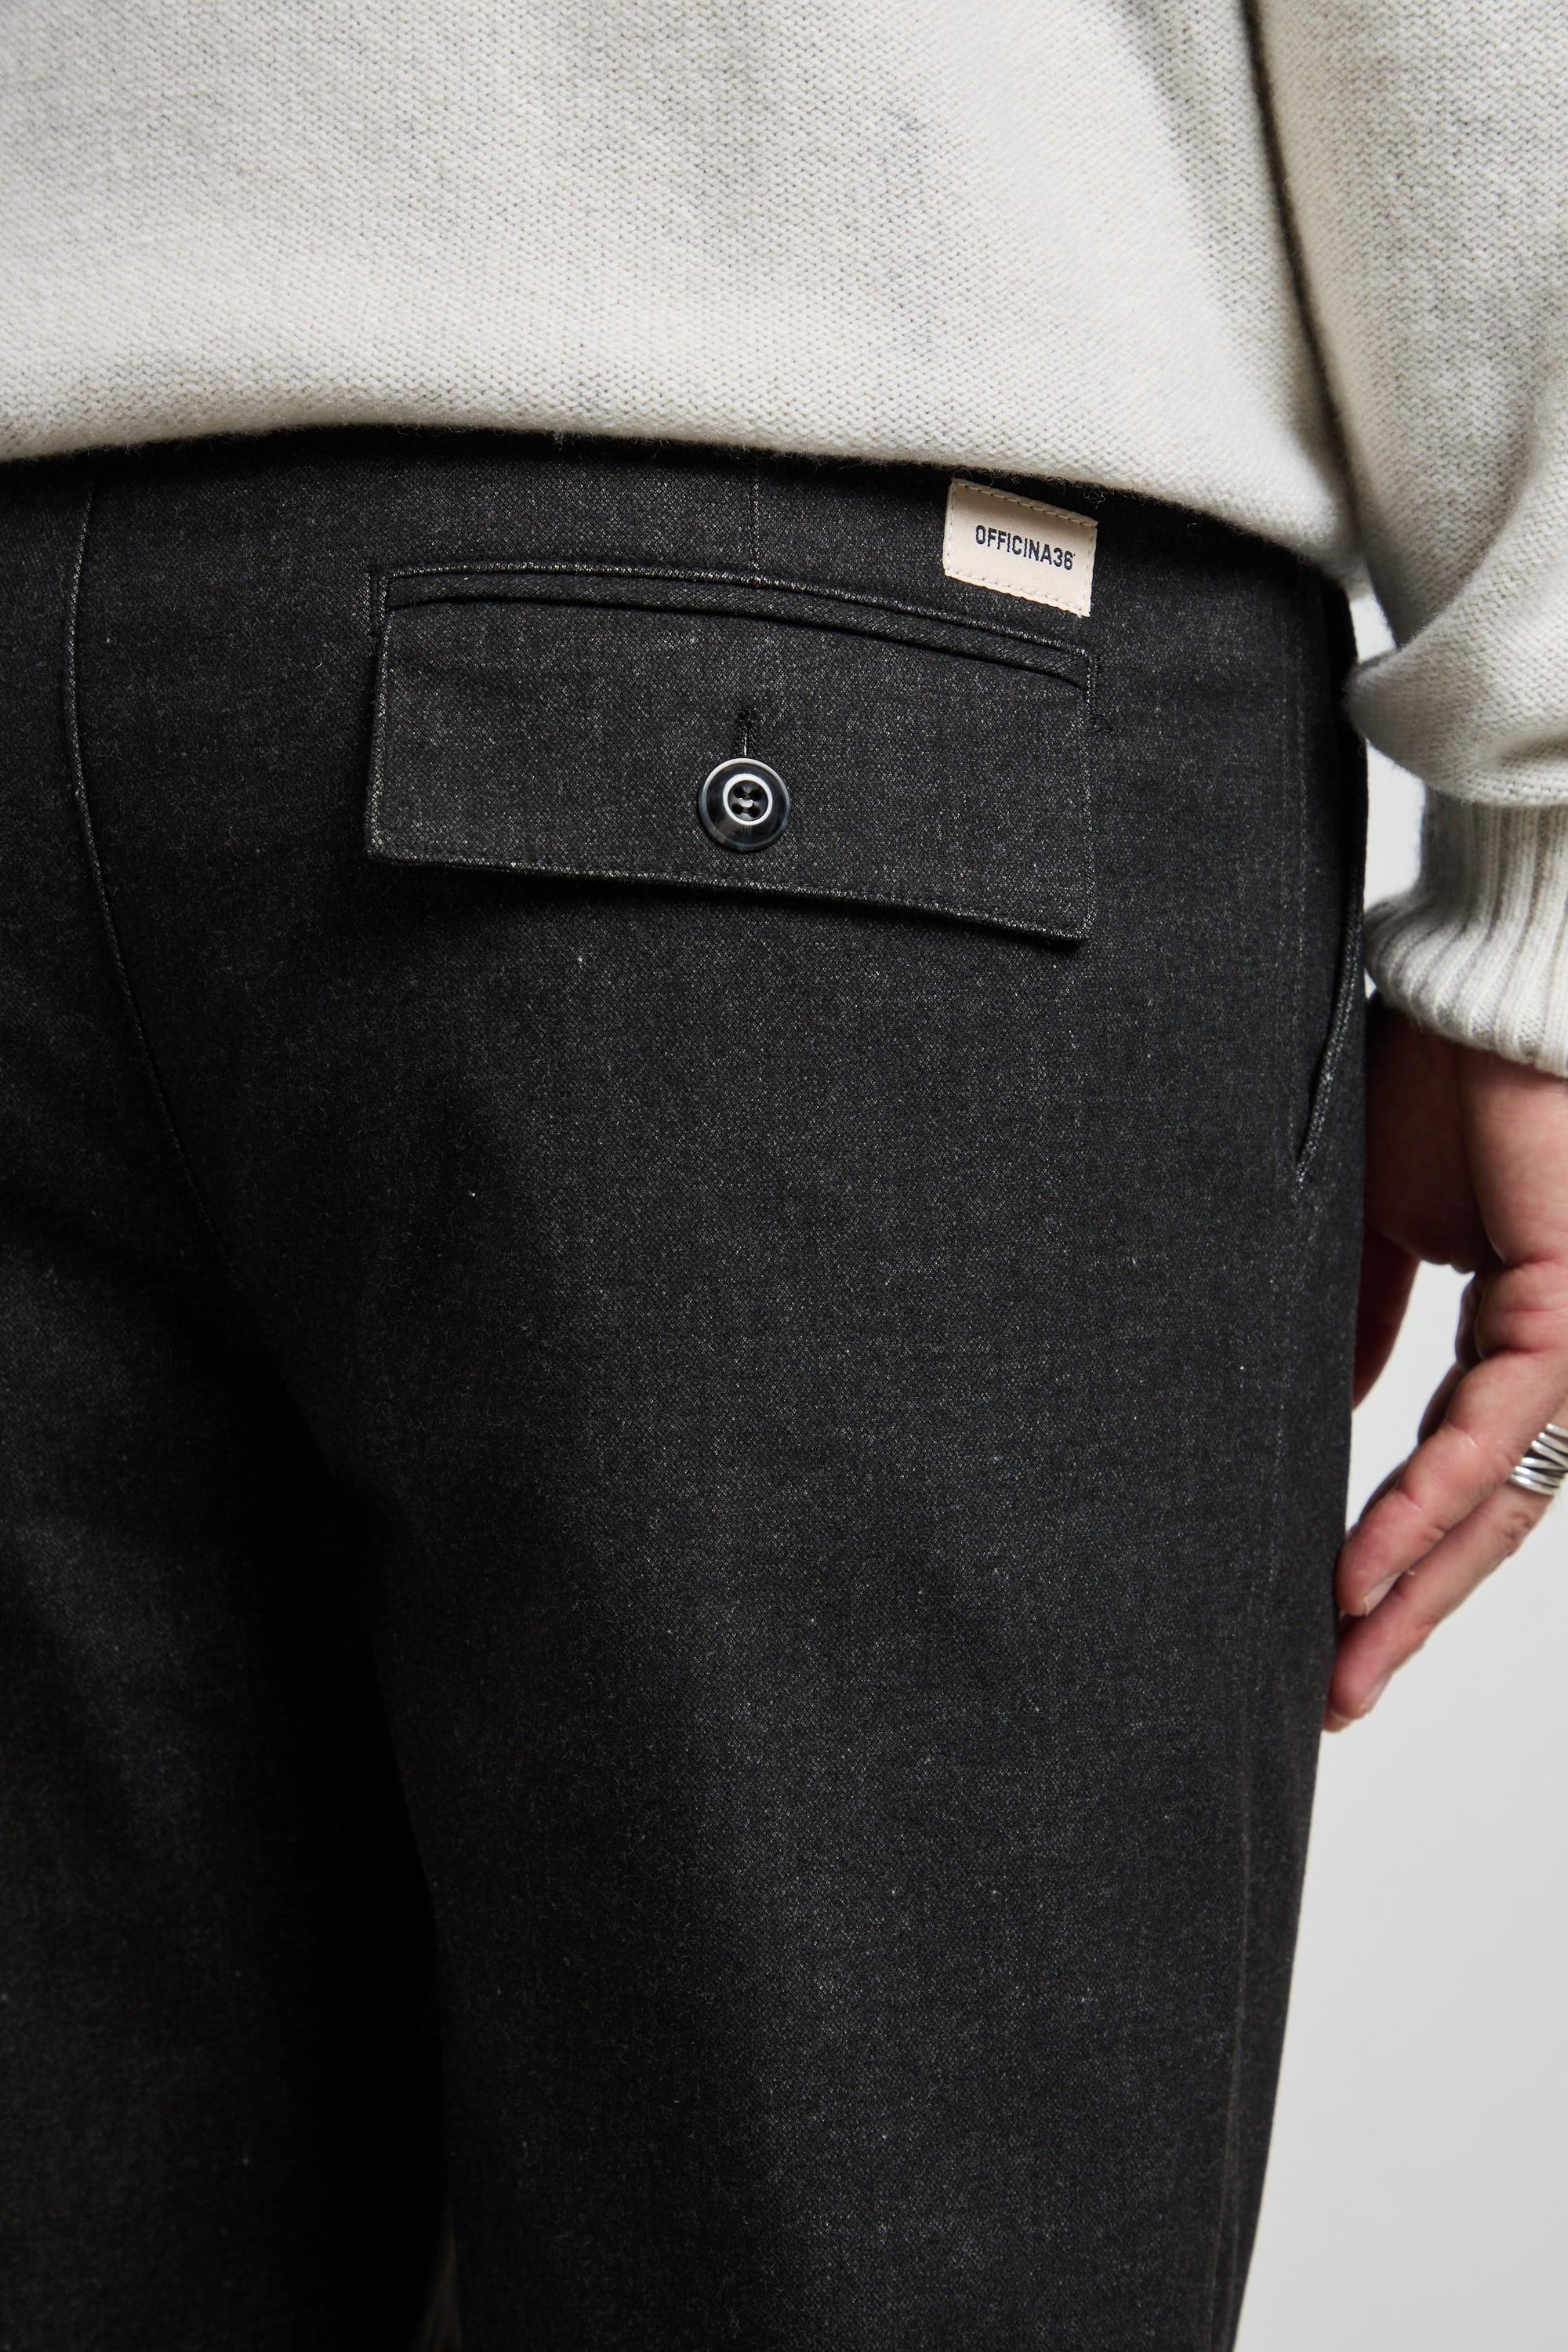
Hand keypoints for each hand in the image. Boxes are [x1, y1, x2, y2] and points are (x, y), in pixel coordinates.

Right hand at [1327, 993, 1567, 1730]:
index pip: (1457, 1466)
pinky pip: (1489, 1442)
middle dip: (1408, 1609)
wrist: (1488, 987)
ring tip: (1348, 1668)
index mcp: (1514, 1326)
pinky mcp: (1566, 1318)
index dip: (1398, 1547)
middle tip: (1339, 1692)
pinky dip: (1419, 1512)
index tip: (1330, 1617)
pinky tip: (1363, 1575)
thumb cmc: (1442, 1071)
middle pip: (1484, 1511)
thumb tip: (1333, 1409)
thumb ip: (1363, 1322)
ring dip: (1415, 1591)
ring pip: (1496, 1500)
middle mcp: (1555, 1350)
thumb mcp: (1375, 1222)